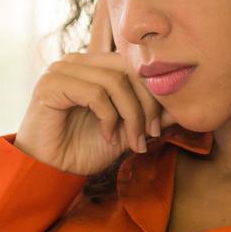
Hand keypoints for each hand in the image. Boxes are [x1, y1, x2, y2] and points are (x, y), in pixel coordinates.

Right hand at [13, 0, 171, 175]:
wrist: (48, 169)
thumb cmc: (81, 149)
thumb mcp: (124, 132)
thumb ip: (148, 116)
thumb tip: (181, 108)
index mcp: (93, 66)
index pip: (134, 66)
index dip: (152, 94)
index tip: (158, 128)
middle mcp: (77, 62)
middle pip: (128, 69)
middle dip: (145, 105)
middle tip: (149, 134)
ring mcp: (62, 70)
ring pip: (114, 81)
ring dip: (130, 115)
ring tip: (129, 141)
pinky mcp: (51, 84)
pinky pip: (95, 93)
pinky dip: (108, 118)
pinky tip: (106, 136)